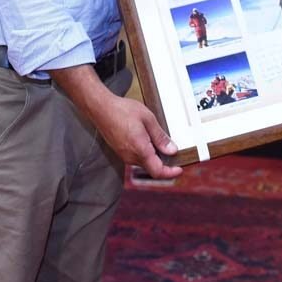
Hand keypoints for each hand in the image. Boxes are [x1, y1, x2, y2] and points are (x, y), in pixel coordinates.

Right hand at [50, 63, 181, 178]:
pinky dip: (145, 152)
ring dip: (154, 156)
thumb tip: (172, 150)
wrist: (101, 108)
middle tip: (174, 151)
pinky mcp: (120, 152)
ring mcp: (124, 155)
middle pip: (152, 167)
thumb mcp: (147, 118)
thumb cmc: (123, 110)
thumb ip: (160, 136)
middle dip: (164, 162)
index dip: (171, 173)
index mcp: (140, 149)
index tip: (180, 168)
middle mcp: (131, 157)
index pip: (158, 171)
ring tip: (160, 141)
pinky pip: (136, 157)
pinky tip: (147, 139)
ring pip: (144, 162)